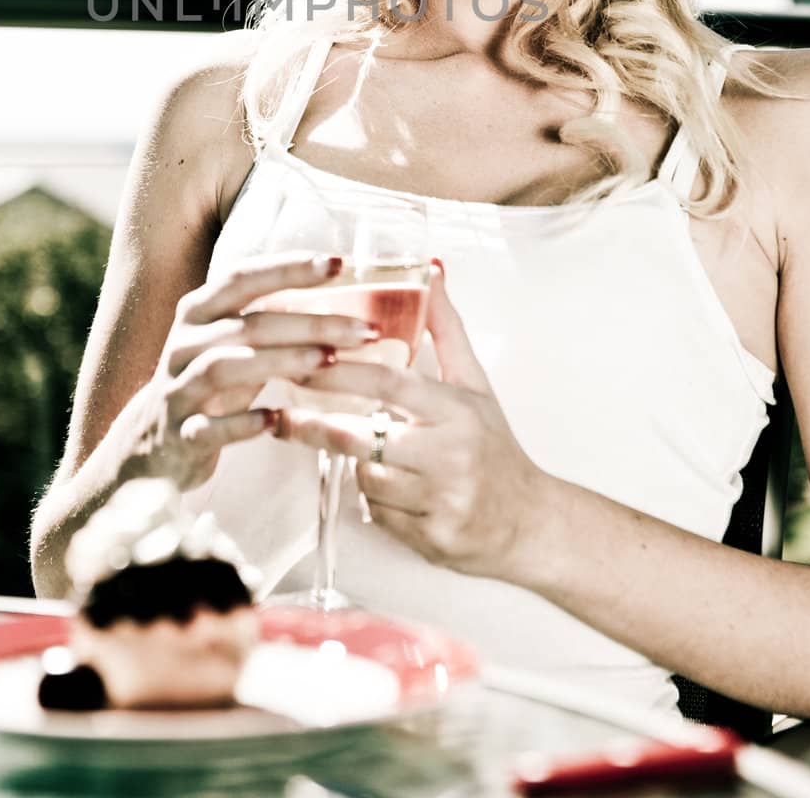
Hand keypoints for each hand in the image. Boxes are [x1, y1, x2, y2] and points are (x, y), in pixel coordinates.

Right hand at [126, 254, 379, 491]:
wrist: (152, 444)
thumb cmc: (210, 382)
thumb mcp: (231, 341)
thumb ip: (271, 316)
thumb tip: (341, 291)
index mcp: (198, 312)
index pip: (242, 277)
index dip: (289, 267)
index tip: (340, 263)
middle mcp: (184, 343)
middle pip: (248, 324)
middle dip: (310, 324)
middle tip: (364, 331)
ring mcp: (178, 389)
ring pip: (225, 366)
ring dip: (279, 361)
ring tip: (327, 362)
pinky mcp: (178, 435)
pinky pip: (208, 427)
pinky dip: (241, 424)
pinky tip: (274, 421)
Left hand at [273, 262, 546, 581]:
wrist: (529, 522)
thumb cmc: (494, 446)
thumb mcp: (475, 382)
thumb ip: (446, 327)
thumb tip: (431, 269)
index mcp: (457, 410)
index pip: (388, 384)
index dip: (339, 374)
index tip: (302, 364)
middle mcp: (450, 454)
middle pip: (362, 438)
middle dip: (315, 427)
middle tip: (281, 417)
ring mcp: (441, 500)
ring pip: (366, 479)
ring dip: (354, 466)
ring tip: (370, 456)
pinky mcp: (431, 539)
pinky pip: (378, 515)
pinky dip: (373, 502)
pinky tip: (393, 491)